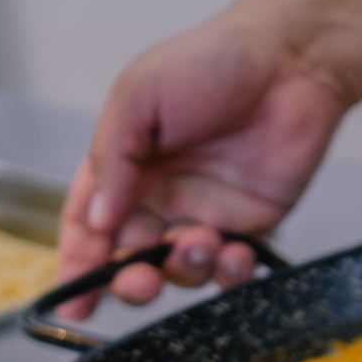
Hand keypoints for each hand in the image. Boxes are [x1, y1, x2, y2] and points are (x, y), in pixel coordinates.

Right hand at [57, 7, 349, 316]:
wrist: (291, 60)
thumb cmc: (209, 63)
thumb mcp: (138, 97)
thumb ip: (112, 160)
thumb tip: (97, 222)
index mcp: (123, 168)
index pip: (88, 227)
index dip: (77, 265)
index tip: (71, 301)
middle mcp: (160, 198)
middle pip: (131, 260)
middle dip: (131, 280)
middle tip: (141, 281)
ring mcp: (205, 216)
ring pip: (181, 272)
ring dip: (184, 270)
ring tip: (199, 244)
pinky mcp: (251, 228)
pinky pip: (231, 270)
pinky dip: (229, 274)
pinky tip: (235, 254)